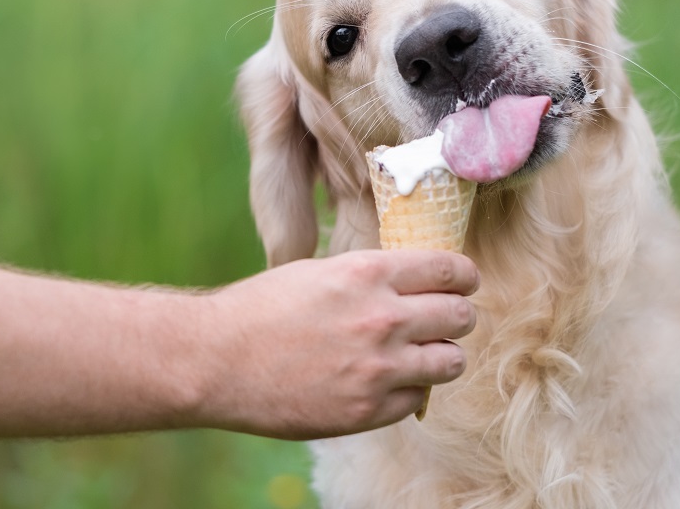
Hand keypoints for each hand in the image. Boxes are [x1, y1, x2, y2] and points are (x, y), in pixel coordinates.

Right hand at [194, 249, 478, 439]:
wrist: (215, 360)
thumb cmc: (260, 309)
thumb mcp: (320, 272)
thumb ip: (370, 277)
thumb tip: (412, 282)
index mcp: (368, 273)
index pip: (450, 270)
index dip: (463, 277)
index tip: (463, 283)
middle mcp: (382, 318)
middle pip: (461, 316)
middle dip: (458, 316)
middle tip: (446, 320)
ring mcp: (378, 368)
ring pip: (451, 362)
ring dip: (441, 356)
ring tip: (422, 355)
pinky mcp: (367, 409)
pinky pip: (417, 399)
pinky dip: (409, 390)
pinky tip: (385, 382)